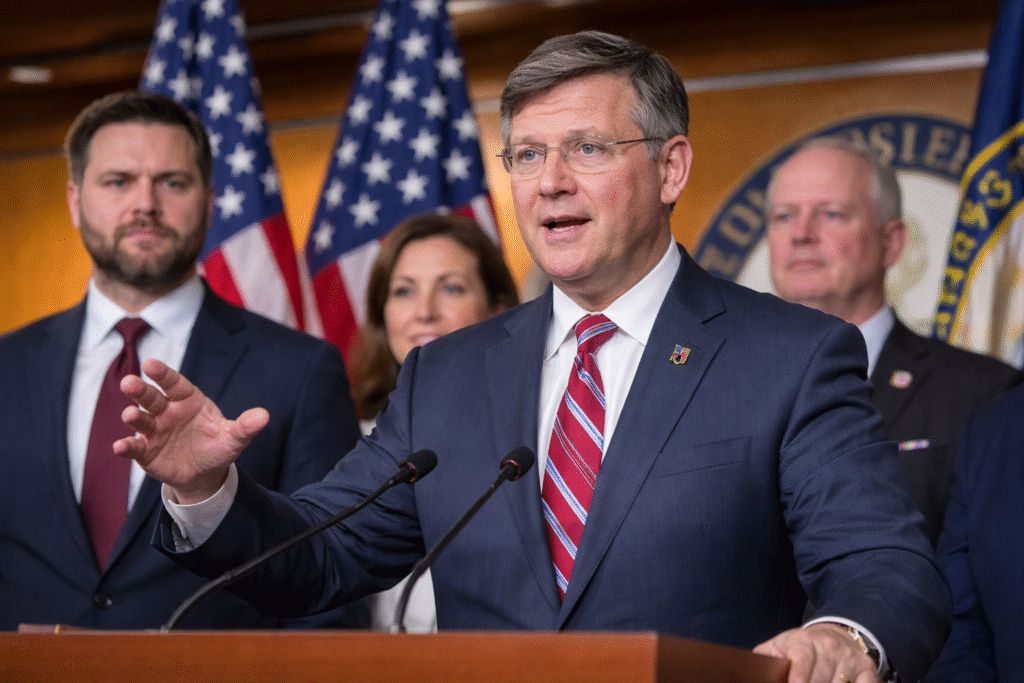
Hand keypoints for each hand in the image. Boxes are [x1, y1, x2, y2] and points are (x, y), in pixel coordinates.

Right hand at [114, 358, 268, 503]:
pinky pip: (134, 447)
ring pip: (140, 419)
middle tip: (129, 382)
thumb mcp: (234, 437)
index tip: (150, 364)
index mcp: (188, 400)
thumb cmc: (218, 446)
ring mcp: (154, 430)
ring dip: (133, 416)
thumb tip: (264, 416)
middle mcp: (167, 411)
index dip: (163, 373)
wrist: (205, 473)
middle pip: (151, 397)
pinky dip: (126, 447)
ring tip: (131, 415)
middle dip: (140, 390)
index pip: (174, 383)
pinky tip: (119, 448)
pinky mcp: (145, 451)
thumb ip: (245, 426)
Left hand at [754, 623, 879, 682]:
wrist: (834, 635)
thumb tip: (750, 671)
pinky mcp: (867, 669)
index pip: (802, 660)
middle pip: (820, 680)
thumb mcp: (778, 647)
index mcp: (803, 641)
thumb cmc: (801, 647)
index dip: (800, 677)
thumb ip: (764, 660)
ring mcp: (849, 658)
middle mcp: (829, 647)